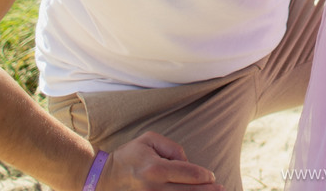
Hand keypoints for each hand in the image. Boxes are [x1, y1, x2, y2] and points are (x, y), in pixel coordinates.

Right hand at [100, 132, 222, 190]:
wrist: (103, 177)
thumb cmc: (129, 155)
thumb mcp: (149, 140)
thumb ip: (172, 148)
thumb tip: (187, 161)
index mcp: (156, 168)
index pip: (189, 173)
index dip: (205, 176)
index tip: (212, 177)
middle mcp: (154, 187)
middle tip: (222, 189)